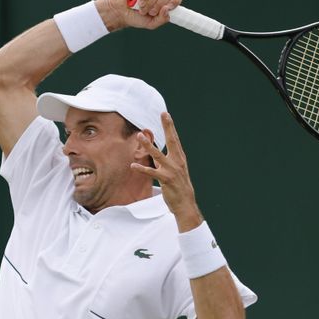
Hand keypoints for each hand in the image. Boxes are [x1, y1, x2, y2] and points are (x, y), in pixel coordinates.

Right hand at [102, 0, 182, 30]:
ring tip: (142, 9)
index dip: (175, 1)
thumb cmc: (135, 18)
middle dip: (159, 6)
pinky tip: (139, 3)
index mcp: (162, 3)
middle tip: (151, 12)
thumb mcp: (151, 24)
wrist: (120, 14)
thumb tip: (167, 10)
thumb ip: (161, 19)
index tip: (169, 7)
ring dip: (149, 4)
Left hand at [130, 112, 203, 230]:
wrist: (185, 204)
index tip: (166, 114)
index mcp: (180, 158)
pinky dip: (142, 169)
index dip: (170, 127)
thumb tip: (157, 155)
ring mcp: (172, 170)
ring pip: (158, 155)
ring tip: (140, 136)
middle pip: (172, 141)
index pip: (175, 139)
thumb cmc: (179, 188)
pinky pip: (152, 173)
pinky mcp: (166, 180)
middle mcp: (177, 162)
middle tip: (163, 114)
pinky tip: (133, 165)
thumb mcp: (175, 172)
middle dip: (167, 127)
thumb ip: (166, 162)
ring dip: (148, 145)